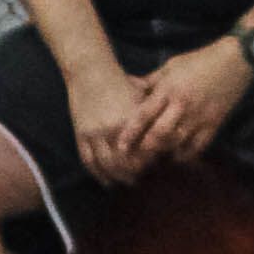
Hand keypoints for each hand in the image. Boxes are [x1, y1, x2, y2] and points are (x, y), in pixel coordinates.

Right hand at [68, 58, 161, 188]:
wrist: (90, 70)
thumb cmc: (121, 82)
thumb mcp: (142, 97)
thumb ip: (154, 116)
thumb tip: (172, 134)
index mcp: (131, 119)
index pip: (144, 152)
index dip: (150, 164)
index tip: (156, 168)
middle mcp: (113, 128)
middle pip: (125, 163)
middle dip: (134, 175)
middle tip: (141, 179)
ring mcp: (95, 132)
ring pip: (106, 165)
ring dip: (117, 177)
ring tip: (124, 182)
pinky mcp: (81, 134)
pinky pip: (88, 160)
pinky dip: (97, 174)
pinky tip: (106, 181)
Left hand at [130, 40, 250, 166]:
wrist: (235, 60)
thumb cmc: (199, 61)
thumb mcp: (171, 66)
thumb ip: (151, 81)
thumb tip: (129, 87)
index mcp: (169, 89)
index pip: (144, 115)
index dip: (130, 133)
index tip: (120, 146)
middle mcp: (182, 105)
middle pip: (159, 134)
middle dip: (145, 148)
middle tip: (136, 156)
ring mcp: (200, 117)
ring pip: (177, 143)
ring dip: (163, 152)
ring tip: (153, 157)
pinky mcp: (214, 124)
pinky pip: (197, 147)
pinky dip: (185, 154)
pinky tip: (176, 155)